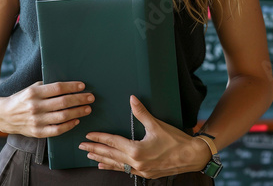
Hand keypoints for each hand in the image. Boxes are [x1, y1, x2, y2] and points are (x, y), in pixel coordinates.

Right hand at [0, 81, 94, 137]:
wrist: (3, 115)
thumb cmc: (21, 98)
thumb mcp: (31, 88)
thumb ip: (46, 86)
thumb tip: (67, 84)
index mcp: (34, 92)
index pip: (58, 88)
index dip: (72, 86)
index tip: (82, 85)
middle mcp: (35, 106)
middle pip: (62, 102)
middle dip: (79, 99)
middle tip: (90, 97)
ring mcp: (36, 121)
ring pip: (62, 116)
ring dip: (77, 112)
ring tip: (87, 109)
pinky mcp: (37, 132)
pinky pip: (56, 130)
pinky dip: (68, 126)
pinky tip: (76, 120)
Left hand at [79, 95, 210, 178]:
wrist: (192, 157)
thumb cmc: (175, 140)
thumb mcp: (157, 124)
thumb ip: (141, 112)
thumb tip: (132, 99)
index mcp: (137, 150)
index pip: (113, 142)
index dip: (99, 138)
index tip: (88, 136)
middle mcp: (136, 162)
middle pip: (110, 155)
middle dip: (95, 150)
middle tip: (81, 147)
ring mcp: (141, 170)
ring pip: (116, 165)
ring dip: (102, 159)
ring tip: (90, 156)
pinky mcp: (146, 174)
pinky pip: (125, 171)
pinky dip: (114, 167)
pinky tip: (107, 165)